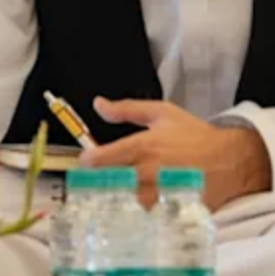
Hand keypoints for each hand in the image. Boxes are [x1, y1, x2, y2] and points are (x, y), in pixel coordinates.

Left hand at [79, 97, 271, 210]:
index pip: (101, 159)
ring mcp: (160, 192)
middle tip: (99, 174)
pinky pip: (147, 214)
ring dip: (117, 195)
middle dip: (98, 178)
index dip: (87, 161)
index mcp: (142, 146)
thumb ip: (126, 109)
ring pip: (125, 200)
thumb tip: (98, 104)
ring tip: (120, 187)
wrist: (231, 160)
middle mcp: (149, 171)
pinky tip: (140, 200)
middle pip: (107, 181)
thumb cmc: (196, 136)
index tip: (87, 160)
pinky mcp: (171, 208)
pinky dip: (139, 209)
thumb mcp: (161, 112)